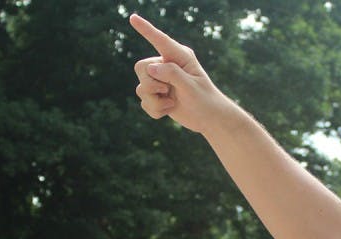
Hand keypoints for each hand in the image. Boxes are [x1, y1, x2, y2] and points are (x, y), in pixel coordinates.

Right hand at [129, 14, 232, 133]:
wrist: (208, 118)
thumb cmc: (204, 99)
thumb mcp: (191, 86)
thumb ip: (172, 74)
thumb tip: (150, 68)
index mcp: (179, 56)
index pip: (159, 40)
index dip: (145, 29)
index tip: (133, 18)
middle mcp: (167, 65)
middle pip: (142, 68)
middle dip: (151, 84)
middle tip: (167, 91)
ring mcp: (160, 80)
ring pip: (141, 88)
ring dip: (155, 101)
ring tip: (171, 102)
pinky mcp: (156, 94)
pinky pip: (144, 102)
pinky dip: (156, 110)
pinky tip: (169, 109)